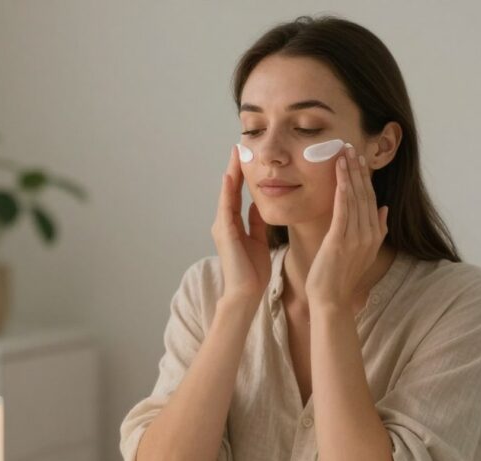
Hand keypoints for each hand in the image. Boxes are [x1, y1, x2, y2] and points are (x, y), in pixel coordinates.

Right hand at [211, 146, 270, 305]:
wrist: (246, 292)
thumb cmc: (253, 271)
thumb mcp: (258, 240)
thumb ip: (255, 223)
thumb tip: (256, 206)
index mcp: (233, 225)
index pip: (237, 195)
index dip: (241, 176)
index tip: (246, 157)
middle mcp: (224, 223)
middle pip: (229, 190)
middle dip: (234, 169)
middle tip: (238, 147)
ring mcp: (222, 227)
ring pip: (226, 195)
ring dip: (230, 174)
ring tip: (235, 155)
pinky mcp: (225, 233)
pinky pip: (226, 208)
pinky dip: (227, 192)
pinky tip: (229, 177)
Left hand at [305, 145, 388, 308]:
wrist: (331, 300)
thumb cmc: (340, 277)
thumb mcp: (363, 252)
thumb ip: (376, 230)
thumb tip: (384, 209)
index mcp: (375, 235)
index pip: (371, 199)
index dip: (366, 177)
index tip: (359, 158)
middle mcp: (369, 234)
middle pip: (365, 194)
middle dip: (359, 169)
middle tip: (352, 146)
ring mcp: (356, 238)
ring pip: (355, 199)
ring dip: (350, 174)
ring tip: (345, 153)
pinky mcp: (340, 241)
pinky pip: (343, 211)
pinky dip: (343, 191)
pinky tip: (341, 175)